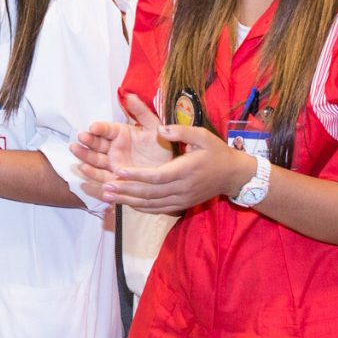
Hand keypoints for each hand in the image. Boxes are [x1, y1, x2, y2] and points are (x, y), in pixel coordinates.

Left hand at [87, 95, 248, 213]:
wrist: (233, 175)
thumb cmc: (216, 151)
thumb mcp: (203, 135)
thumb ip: (181, 131)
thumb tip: (161, 128)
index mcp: (185, 170)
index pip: (157, 176)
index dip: (136, 175)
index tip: (118, 171)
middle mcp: (182, 188)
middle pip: (149, 193)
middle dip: (126, 190)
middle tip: (105, 186)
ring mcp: (181, 199)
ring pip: (151, 204)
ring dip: (128, 201)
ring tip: (108, 196)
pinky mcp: (181, 205)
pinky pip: (157, 209)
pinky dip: (140, 207)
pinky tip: (125, 203)